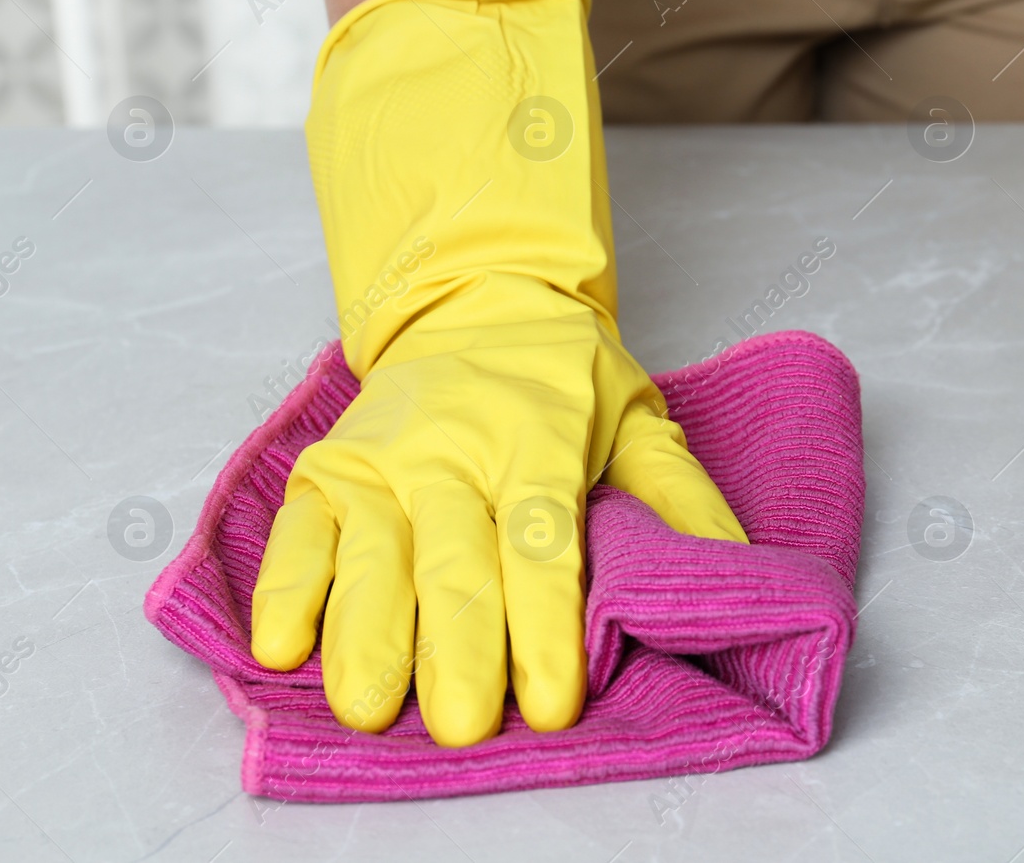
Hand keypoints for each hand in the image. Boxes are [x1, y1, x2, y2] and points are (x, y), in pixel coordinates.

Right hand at [251, 295, 744, 745]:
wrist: (472, 301)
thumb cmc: (561, 379)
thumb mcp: (636, 419)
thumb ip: (679, 493)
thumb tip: (739, 566)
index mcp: (533, 440)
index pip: (540, 542)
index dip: (543, 623)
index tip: (550, 700)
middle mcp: (449, 451)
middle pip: (453, 559)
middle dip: (456, 646)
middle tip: (460, 722)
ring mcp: (379, 459)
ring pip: (369, 553)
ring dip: (366, 632)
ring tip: (368, 702)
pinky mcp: (326, 469)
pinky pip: (298, 534)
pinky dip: (288, 590)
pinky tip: (283, 648)